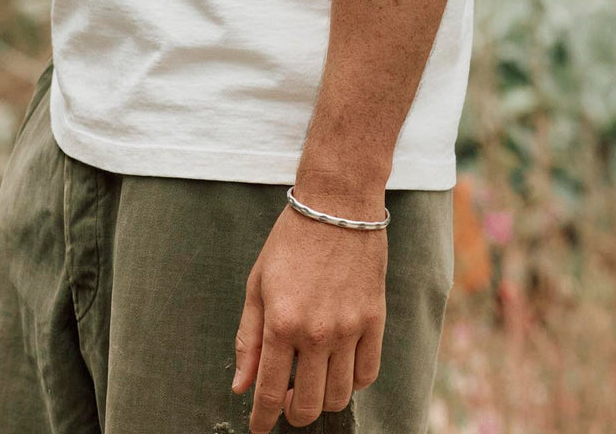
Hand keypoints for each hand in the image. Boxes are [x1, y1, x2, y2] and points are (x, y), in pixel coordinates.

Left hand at [232, 198, 387, 431]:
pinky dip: (352, 383)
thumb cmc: (291, 240)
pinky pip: (367, 374)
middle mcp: (317, 332)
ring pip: (340, 397)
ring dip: (323, 402)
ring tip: (312, 384)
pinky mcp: (374, 320)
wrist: (338, 204)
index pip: (270, 391)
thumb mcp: (258, 284)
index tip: (258, 428)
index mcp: (281, 322)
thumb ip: (248, 338)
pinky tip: (338, 369)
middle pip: (309, 405)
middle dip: (293, 414)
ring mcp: (350, 328)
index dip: (262, 418)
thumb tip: (241, 386)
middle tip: (286, 402)